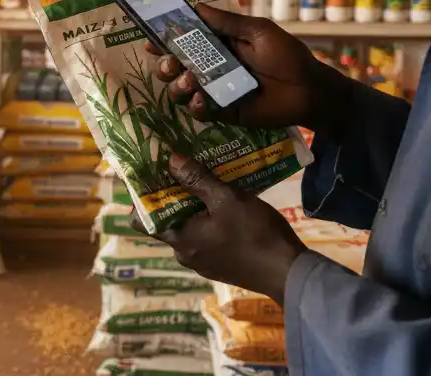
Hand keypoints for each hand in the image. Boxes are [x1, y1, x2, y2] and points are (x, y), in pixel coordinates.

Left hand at [138, 154, 305, 304]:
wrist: (288, 271)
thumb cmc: (254, 233)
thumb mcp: (227, 199)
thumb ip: (197, 180)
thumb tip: (171, 160)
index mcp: (179, 239)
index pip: (142, 220)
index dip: (142, 197)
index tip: (150, 174)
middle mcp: (185, 254)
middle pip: (168, 220)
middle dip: (174, 195)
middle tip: (182, 168)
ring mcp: (203, 262)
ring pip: (189, 228)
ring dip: (195, 206)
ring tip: (205, 180)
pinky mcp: (220, 265)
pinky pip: (206, 237)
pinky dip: (209, 220)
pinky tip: (224, 203)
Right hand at [147, 3, 342, 133]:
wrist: (309, 90)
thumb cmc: (287, 55)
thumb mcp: (259, 31)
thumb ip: (227, 22)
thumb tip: (196, 6)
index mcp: (218, 45)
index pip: (185, 41)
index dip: (165, 39)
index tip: (151, 39)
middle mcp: (212, 67)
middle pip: (175, 66)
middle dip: (165, 64)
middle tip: (170, 63)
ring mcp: (215, 91)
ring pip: (181, 89)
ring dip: (177, 84)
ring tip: (190, 81)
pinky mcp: (223, 112)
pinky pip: (199, 111)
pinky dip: (194, 105)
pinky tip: (200, 99)